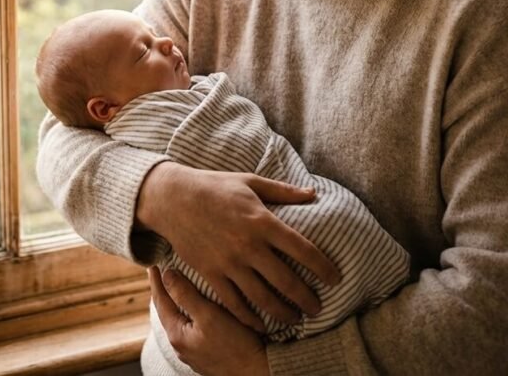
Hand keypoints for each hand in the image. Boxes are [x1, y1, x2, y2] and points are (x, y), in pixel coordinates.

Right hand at [136, 163, 340, 329]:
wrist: (172, 198)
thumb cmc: (214, 186)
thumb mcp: (251, 182)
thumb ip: (284, 191)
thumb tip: (314, 193)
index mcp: (262, 221)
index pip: (302, 250)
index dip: (323, 267)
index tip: (335, 279)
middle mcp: (248, 246)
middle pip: (286, 281)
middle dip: (307, 299)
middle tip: (319, 308)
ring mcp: (228, 263)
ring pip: (262, 298)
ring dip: (282, 314)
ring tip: (296, 320)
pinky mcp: (210, 274)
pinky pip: (233, 303)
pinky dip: (250, 318)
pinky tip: (261, 325)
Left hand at [150, 266, 269, 375]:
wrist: (258, 372)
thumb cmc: (236, 346)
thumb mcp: (209, 315)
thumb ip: (186, 295)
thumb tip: (167, 274)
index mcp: (177, 335)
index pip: (161, 302)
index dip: (157, 282)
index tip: (152, 265)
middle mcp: (181, 346)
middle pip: (168, 313)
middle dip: (165, 292)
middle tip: (162, 273)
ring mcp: (193, 352)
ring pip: (180, 321)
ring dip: (178, 303)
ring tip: (177, 288)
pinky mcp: (206, 354)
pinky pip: (192, 329)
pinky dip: (190, 314)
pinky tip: (197, 310)